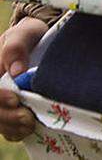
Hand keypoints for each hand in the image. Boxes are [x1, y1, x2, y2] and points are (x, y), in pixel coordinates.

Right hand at [0, 18, 45, 141]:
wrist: (35, 43)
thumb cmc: (27, 36)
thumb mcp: (23, 35)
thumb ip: (17, 48)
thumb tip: (16, 71)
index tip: (16, 99)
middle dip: (6, 117)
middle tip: (27, 117)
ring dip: (11, 126)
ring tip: (30, 124)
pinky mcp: (4, 110)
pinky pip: (3, 128)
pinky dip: (12, 131)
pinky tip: (26, 129)